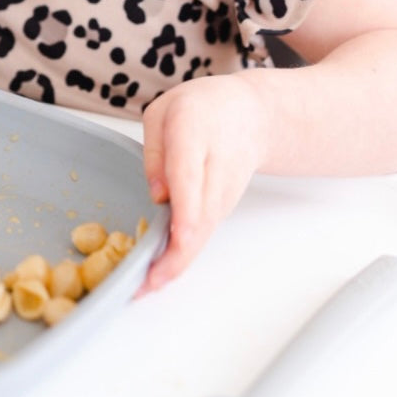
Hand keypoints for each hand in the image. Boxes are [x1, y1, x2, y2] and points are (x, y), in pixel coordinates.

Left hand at [137, 73, 266, 293]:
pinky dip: (184, 255)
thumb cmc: (202, 109)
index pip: (190, 172)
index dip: (186, 208)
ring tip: (144, 286)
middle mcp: (215, 166)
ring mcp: (225, 190)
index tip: (178, 236)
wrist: (253, 115)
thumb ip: (155, 151)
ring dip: (178, 263)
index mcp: (193, 130)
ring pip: (205, 231)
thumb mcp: (164, 112)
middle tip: (146, 283)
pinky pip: (203, 233)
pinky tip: (160, 271)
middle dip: (178, 253)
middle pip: (201, 214)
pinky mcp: (224, 207)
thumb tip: (156, 195)